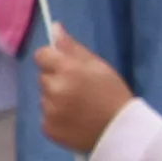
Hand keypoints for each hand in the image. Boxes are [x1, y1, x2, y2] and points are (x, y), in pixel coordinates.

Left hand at [37, 30, 134, 151]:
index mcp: (67, 69)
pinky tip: (74, 121)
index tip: (64, 66)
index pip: (41, 55)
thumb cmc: (112, 94)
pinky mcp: (48, 128)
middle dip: (56, 80)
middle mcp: (54, 89)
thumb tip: (54, 28)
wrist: (120, 132)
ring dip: (56, 100)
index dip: (52, 59)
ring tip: (78, 108)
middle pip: (43, 77)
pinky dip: (56, 118)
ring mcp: (49, 111)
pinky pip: (46, 117)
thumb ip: (72, 48)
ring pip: (44, 98)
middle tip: (78, 90)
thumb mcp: (98, 66)